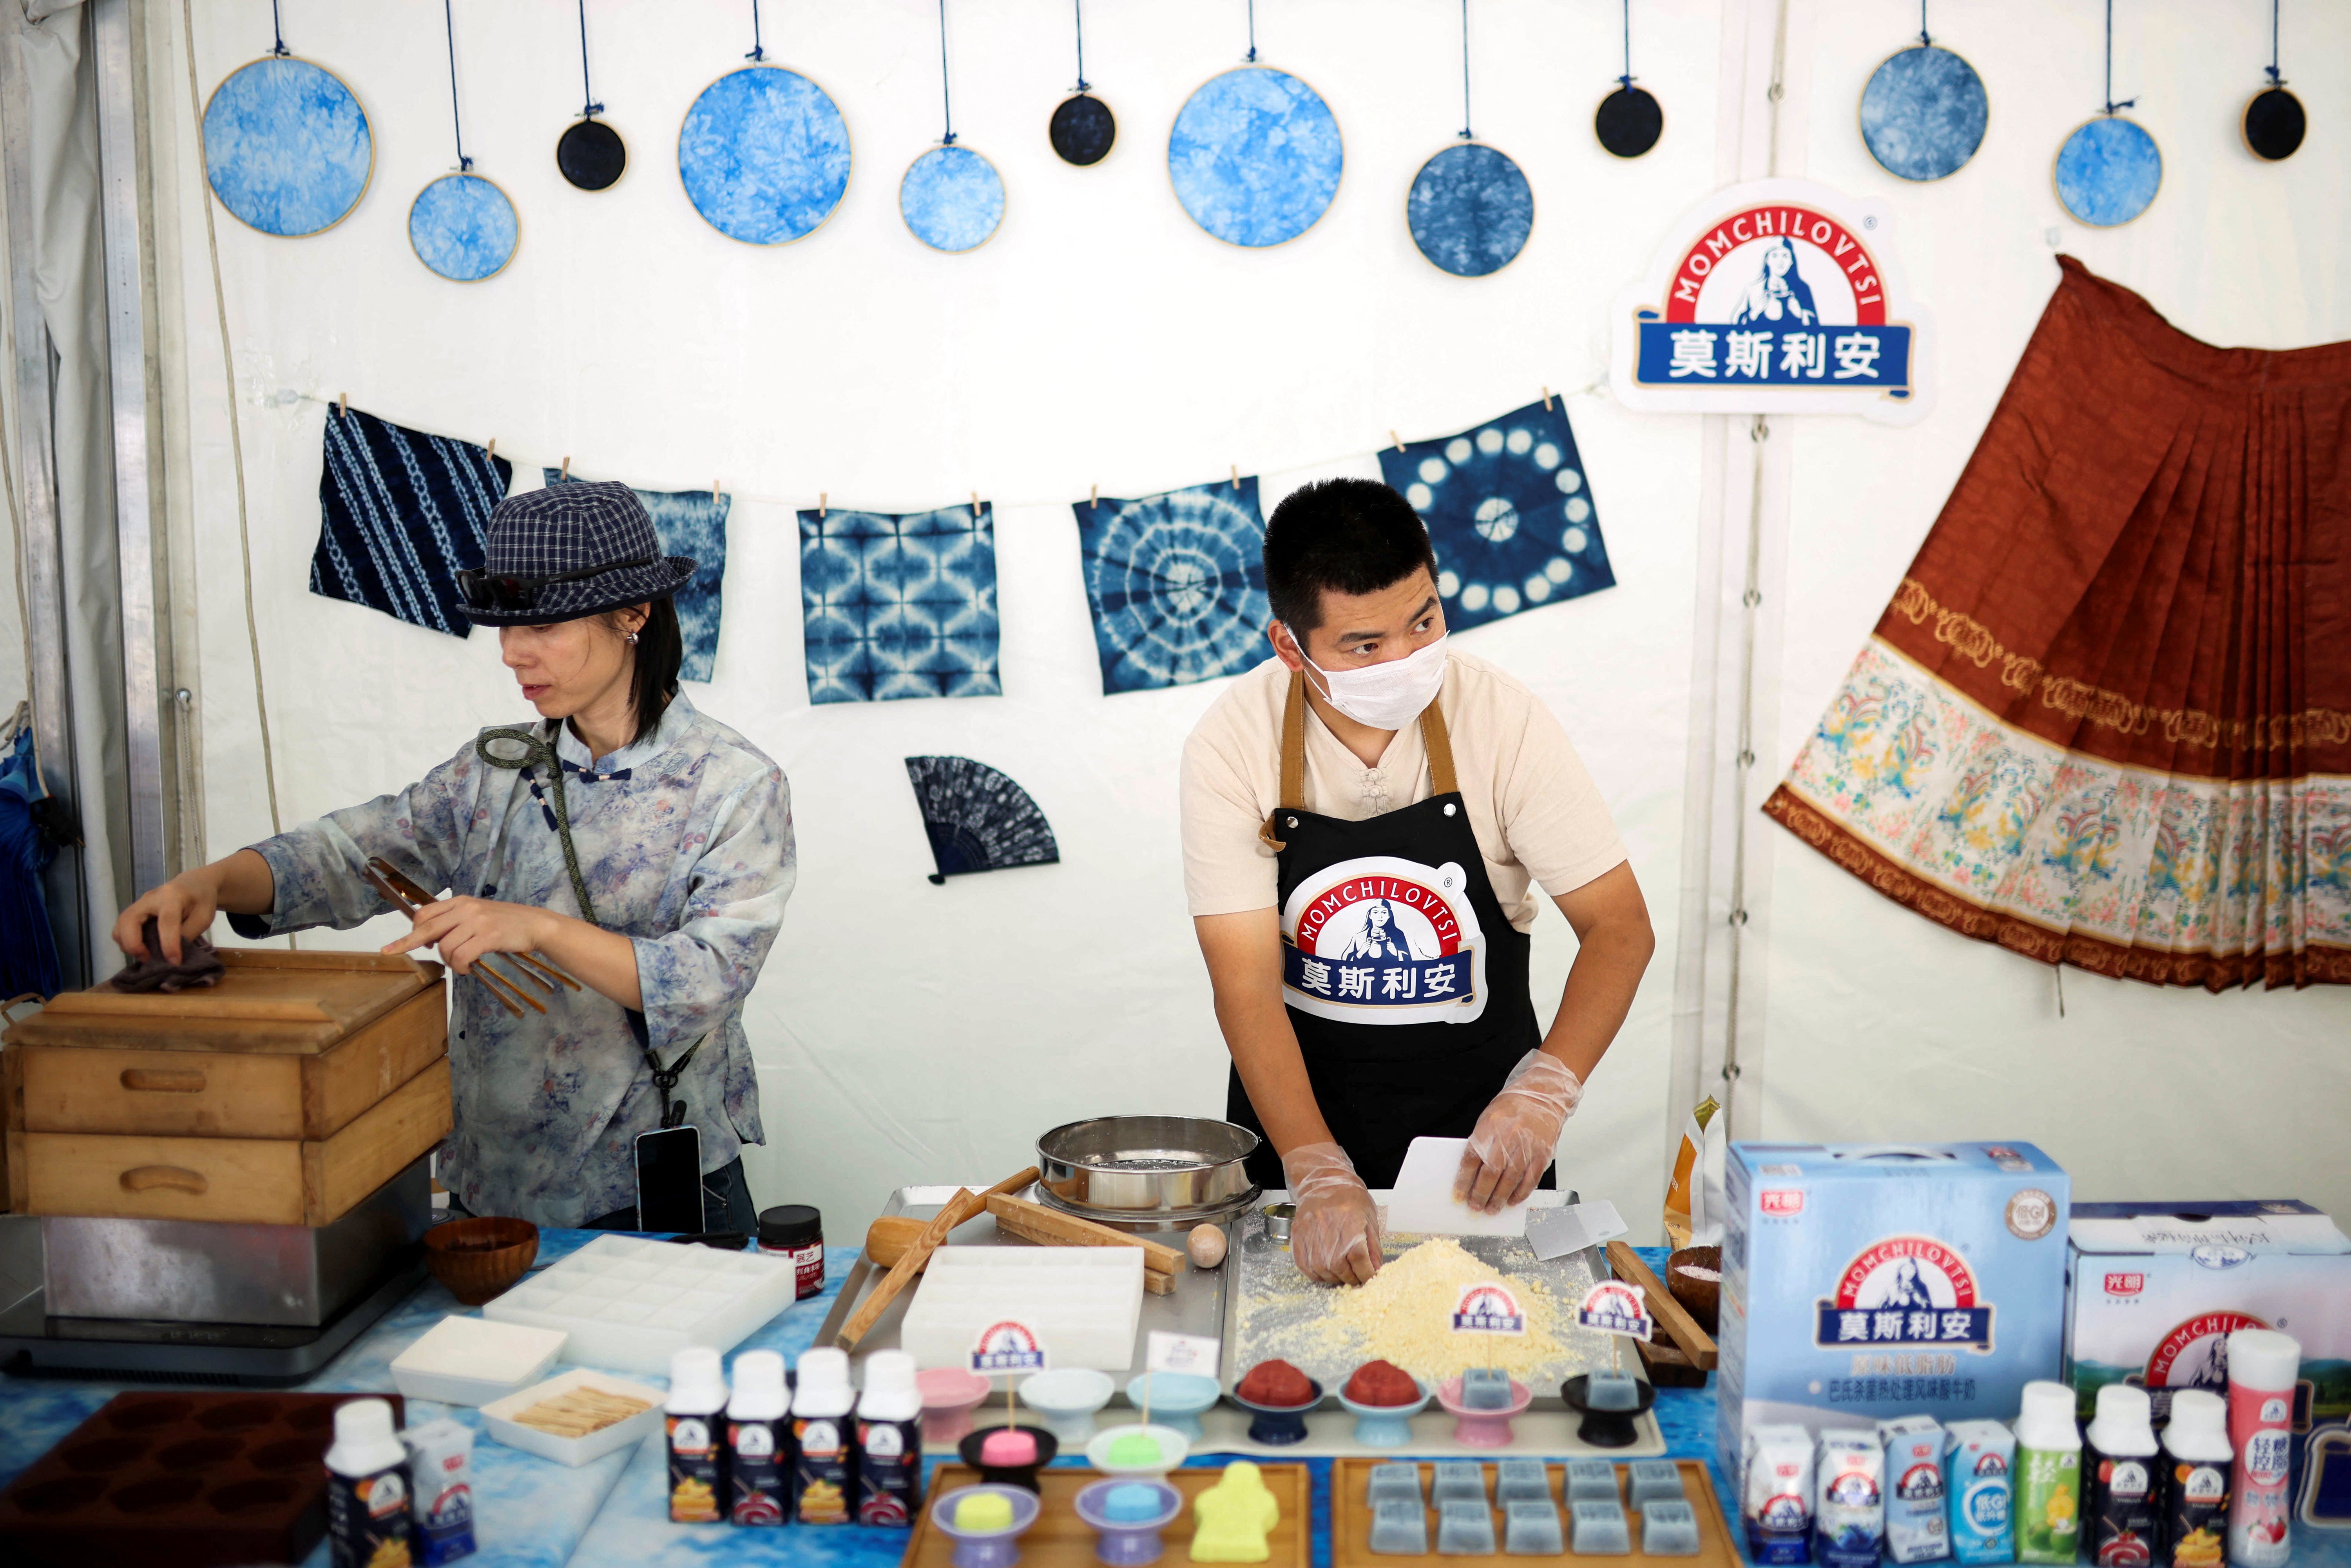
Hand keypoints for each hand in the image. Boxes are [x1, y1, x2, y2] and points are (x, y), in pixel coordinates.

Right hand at [112, 869, 223, 962]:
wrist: (193, 884)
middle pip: (128, 920)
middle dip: (134, 945)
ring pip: (120, 925)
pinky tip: (144, 948)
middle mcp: (150, 898)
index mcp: (173, 897)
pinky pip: (122, 928)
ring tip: (146, 955)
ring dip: (128, 945)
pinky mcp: (134, 911)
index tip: (174, 962)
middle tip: (149, 959)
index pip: (167, 921)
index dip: (169, 944)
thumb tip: (171, 955)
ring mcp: (139, 904)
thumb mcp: (204, 917)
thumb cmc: (201, 900)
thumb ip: (189, 934)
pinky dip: (128, 942)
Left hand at [382, 896, 554, 975]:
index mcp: (461, 902)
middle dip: (405, 941)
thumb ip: (456, 920)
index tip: (406, 943)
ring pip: (445, 947)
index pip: (426, 913)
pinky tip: (468, 969)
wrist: (535, 924)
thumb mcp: (478, 914)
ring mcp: (477, 922)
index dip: (413, 929)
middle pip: (427, 927)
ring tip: (462, 965)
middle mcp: (466, 909)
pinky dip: (460, 967)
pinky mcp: (488, 936)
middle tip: (389, 951)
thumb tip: (433, 938)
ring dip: (449, 962)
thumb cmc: (506, 922)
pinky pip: (462, 956)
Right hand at [1283, 1141, 1381, 1285]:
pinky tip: (1326, 1270)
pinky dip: (1317, 1274)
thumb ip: (1373, 1246)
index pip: (1359, 1258)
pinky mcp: (1298, 1237)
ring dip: (1335, 1278)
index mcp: (1349, 1222)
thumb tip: (1377, 1270)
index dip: (1366, 1273)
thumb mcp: (1369, 1218)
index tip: (1370, 1277)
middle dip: (1352, 1278)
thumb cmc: (1349, 1197)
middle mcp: (1328, 1229)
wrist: (1324, 1181)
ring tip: (1342, 1272)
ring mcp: (1310, 1234)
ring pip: (1323, 1271)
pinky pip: (1305, 1266)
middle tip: (1357, 1276)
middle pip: (1340, 1268)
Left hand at [1455, 1050, 1584, 1212]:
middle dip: (1481, 1194)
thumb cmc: (1513, 1106)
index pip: (1472, 1157)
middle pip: (1491, 1172)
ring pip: (1511, 1179)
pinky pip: (1531, 1179)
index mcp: (1490, 1124)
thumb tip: (1470, 1173)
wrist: (1545, 1094)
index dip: (1464, 1180)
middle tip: (1475, 1208)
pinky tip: (1512, 1201)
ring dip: (1499, 1198)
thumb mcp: (1489, 1117)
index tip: (1458, 1195)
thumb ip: (1481, 1142)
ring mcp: (1528, 1144)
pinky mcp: (1543, 1153)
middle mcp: (1509, 1135)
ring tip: (1491, 1209)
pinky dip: (1520, 1193)